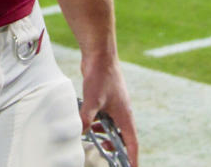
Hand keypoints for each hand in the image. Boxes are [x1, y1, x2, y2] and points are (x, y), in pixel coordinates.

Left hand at [80, 51, 137, 165]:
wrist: (100, 54)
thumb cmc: (101, 76)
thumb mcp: (92, 101)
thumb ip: (86, 119)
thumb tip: (79, 133)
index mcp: (125, 115)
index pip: (132, 143)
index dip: (132, 158)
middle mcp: (122, 111)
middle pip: (123, 136)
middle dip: (117, 147)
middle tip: (107, 154)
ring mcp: (115, 104)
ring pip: (113, 126)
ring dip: (106, 134)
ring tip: (95, 139)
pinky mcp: (107, 98)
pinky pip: (105, 116)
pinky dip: (99, 122)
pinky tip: (88, 123)